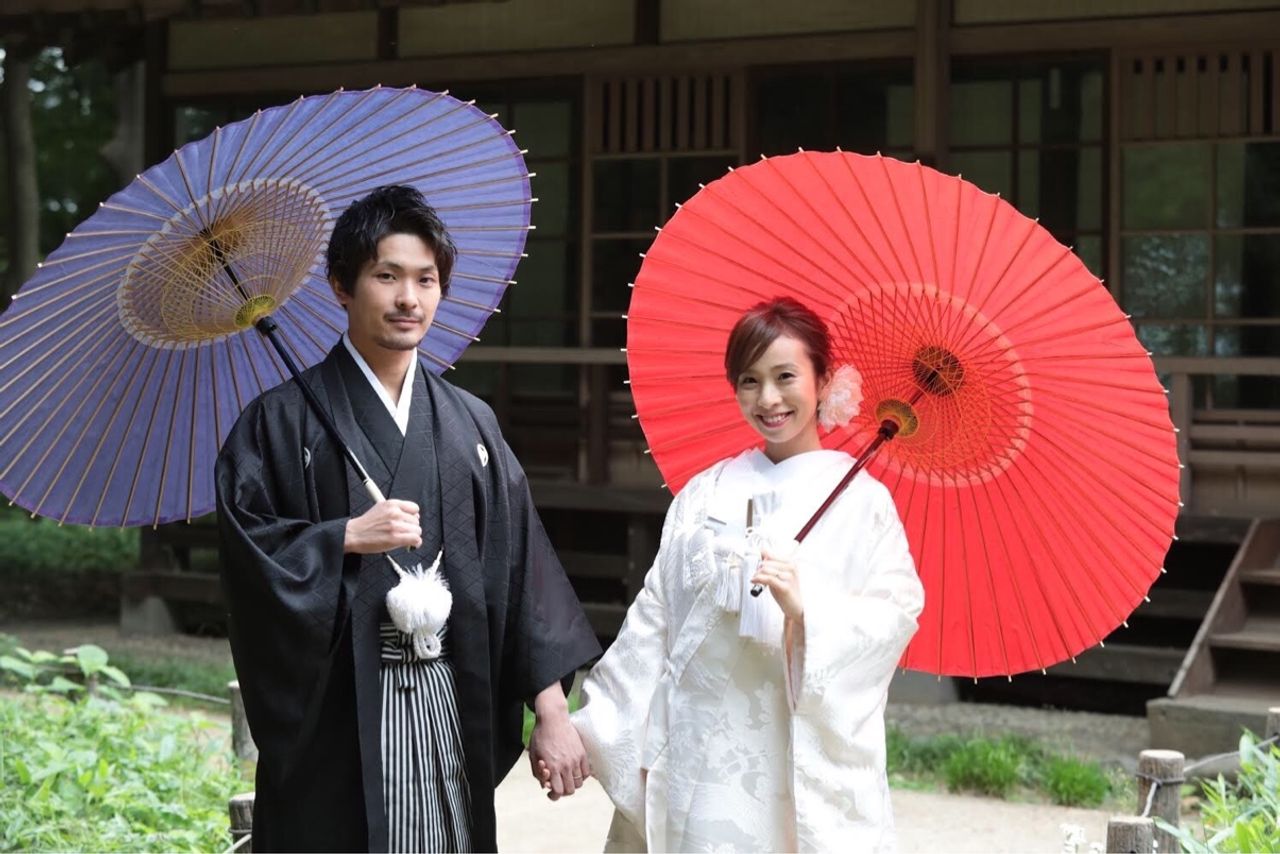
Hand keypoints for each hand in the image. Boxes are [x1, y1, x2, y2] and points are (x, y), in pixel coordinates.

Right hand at [343, 499, 420, 553]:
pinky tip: (411, 545)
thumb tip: (411, 517)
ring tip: (404, 538)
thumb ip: (396, 510)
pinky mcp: (395, 538)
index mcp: (392, 504)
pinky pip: (416, 539)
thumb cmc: (365, 525)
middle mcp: (395, 513)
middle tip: (404, 532)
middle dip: (411, 528)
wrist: (353, 534)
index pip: (415, 508)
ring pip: (417, 530)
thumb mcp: (380, 509)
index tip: (409, 522)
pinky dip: (415, 543)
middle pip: (416, 521)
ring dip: (413, 536)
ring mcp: (396, 525)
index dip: (412, 517)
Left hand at [528, 685, 589, 800]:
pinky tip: (575, 771)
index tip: (551, 793)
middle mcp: (565, 765)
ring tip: (567, 778)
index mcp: (552, 766)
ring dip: (573, 784)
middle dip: (563, 791)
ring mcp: (575, 759)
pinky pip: (586, 773)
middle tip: (559, 786)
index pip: (557, 791)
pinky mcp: (582, 753)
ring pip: (579, 783)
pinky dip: (582, 776)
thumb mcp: (533, 756)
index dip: (554, 796)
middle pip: (570, 790)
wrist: (553, 719)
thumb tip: (546, 785)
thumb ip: (538, 773)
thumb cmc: (540, 736)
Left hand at [751, 545, 802, 619]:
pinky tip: (754, 581)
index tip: (757, 566)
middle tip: (755, 575)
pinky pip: (768, 579)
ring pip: (766, 570)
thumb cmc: (787, 591)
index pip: (770, 555)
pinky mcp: (785, 587)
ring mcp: (789, 577)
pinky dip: (758, 579)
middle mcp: (791, 568)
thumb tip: (763, 551)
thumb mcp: (780, 574)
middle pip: (766, 562)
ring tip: (755, 579)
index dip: (761, 560)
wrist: (796, 607)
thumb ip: (772, 563)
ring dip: (757, 574)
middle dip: (758, 569)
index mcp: (791, 563)